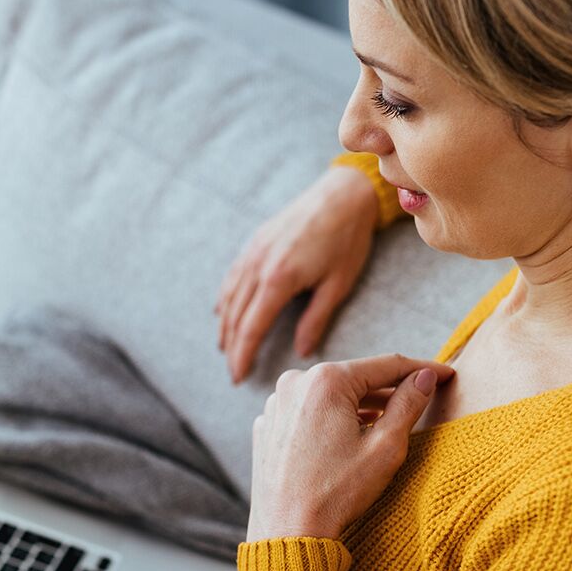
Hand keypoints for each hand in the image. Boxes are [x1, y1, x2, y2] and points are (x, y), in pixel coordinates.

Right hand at [216, 166, 378, 384]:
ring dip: (225, 326)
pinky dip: (225, 298)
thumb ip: (316, 320)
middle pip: (235, 316)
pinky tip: (224, 311)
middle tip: (233, 373)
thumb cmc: (347, 239)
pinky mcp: (255, 242)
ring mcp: (253, 252)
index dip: (243, 355)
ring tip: (225, 348)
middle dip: (232, 347)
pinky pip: (233, 277)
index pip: (252, 328)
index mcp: (279, 280)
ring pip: (229, 297)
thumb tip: (302, 351)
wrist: (342, 194)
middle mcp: (258, 266)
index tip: (239, 376)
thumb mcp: (337, 285)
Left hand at [246, 354, 455, 541]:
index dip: (421, 369)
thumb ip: (408, 404)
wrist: (288, 532)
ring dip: (358, 405)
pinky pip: (306, 412)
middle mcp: (294, 382)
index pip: (386, 365)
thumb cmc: (336, 493)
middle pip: (355, 378)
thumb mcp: (385, 447)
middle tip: (419, 396)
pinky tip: (346, 438)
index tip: (446, 373)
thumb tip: (426, 376)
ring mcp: (276, 404)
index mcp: (325, 380)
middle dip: (388, 388)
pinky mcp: (267, 425)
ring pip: (330, 395)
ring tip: (386, 420)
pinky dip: (329, 419)